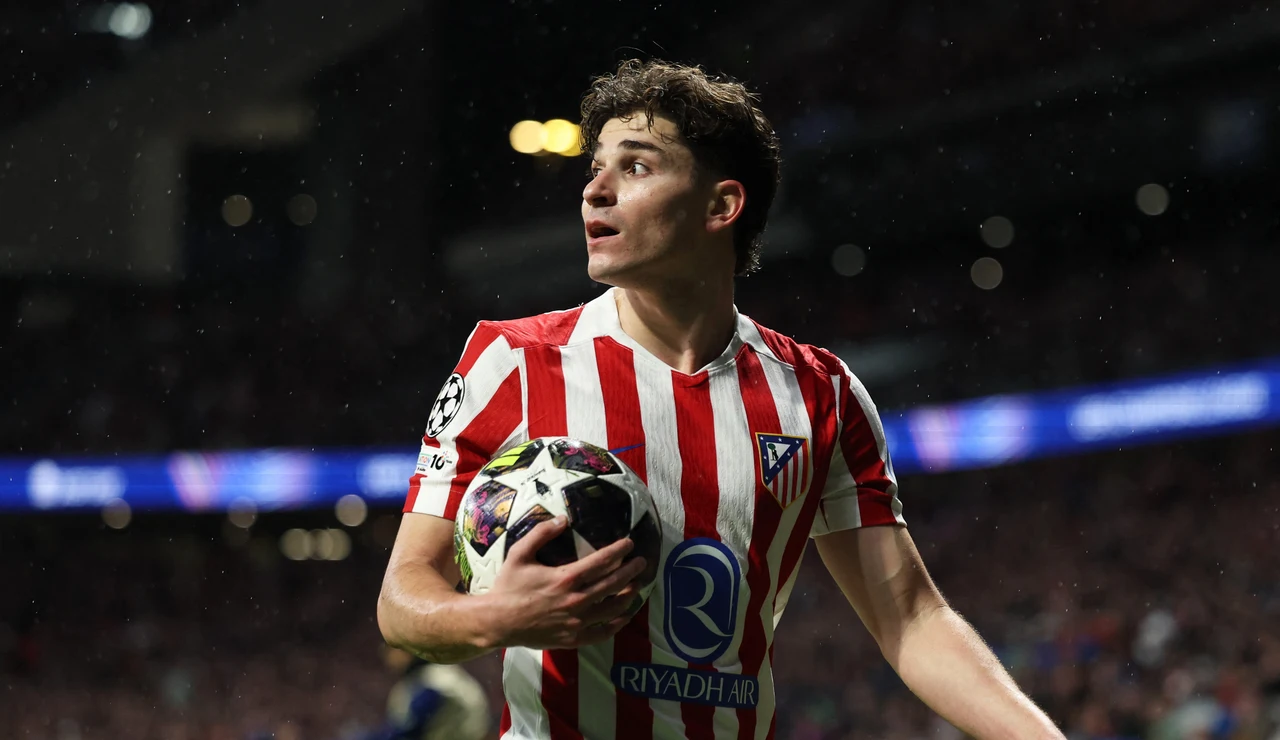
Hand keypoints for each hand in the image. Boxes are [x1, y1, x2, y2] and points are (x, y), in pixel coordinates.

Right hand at [483, 515, 647, 649]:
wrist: (497, 622)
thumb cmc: (508, 586)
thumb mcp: (519, 554)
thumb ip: (541, 533)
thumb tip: (563, 519)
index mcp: (565, 578)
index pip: (602, 561)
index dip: (619, 550)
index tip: (630, 543)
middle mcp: (576, 600)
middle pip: (613, 583)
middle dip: (631, 570)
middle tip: (642, 562)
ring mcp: (576, 622)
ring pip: (613, 608)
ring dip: (629, 595)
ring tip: (637, 585)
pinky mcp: (573, 639)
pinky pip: (602, 633)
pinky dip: (617, 624)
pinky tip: (624, 616)